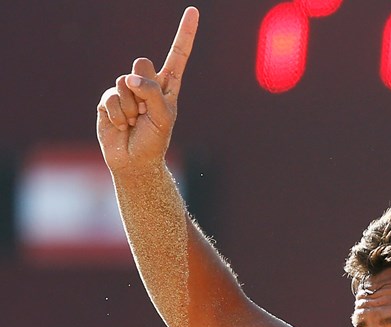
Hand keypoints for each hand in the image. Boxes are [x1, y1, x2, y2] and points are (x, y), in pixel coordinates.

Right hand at [97, 7, 198, 172]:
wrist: (134, 160)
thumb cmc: (155, 140)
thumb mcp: (163, 117)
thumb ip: (152, 93)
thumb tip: (131, 77)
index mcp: (168, 86)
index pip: (178, 55)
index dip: (185, 33)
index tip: (194, 11)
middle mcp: (147, 83)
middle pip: (142, 63)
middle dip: (143, 87)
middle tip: (145, 111)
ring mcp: (127, 90)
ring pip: (125, 81)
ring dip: (131, 107)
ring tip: (135, 121)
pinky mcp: (109, 98)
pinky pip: (112, 97)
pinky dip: (118, 114)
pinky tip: (122, 125)